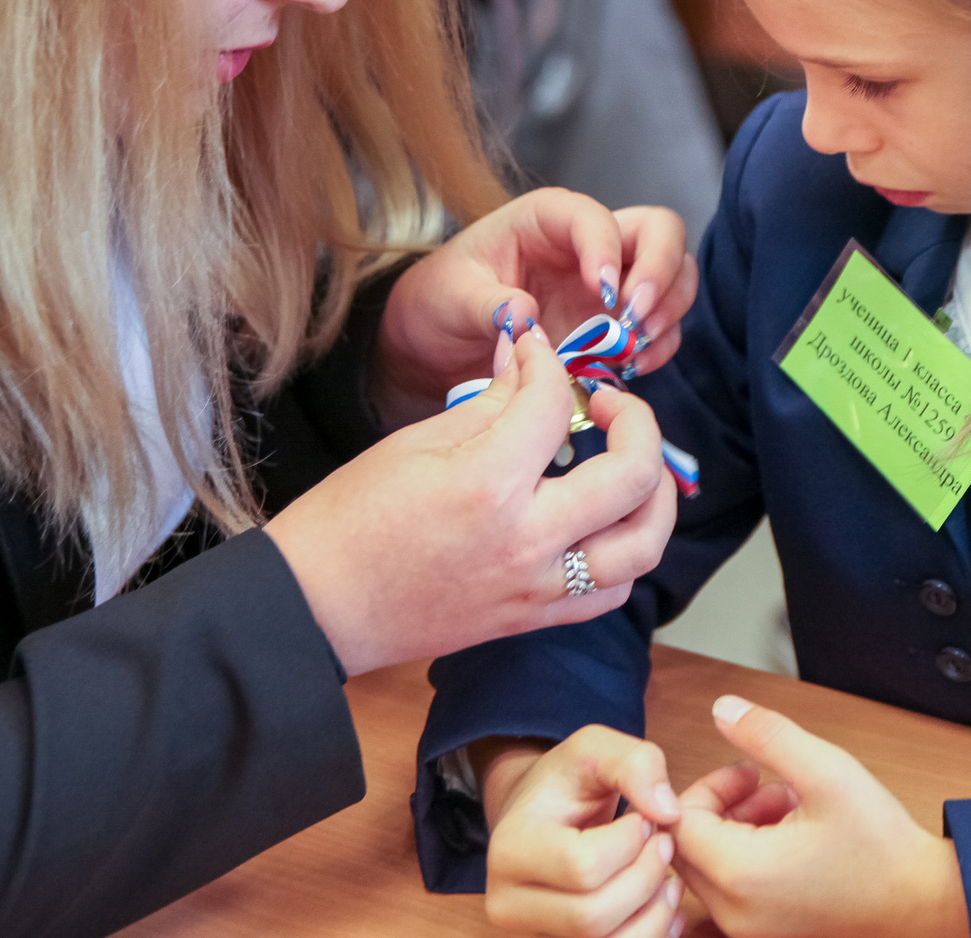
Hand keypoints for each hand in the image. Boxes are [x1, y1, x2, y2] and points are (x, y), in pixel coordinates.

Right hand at [266, 326, 676, 674]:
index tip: (533, 351)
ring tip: (629, 461)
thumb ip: (490, 403)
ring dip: (653, 494)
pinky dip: (626, 550)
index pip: (553, 404)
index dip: (547, 362)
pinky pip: (613, 591)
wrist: (317, 608)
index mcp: (487, 485)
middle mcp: (527, 541)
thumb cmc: (350, 520)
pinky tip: (605, 518)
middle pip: (633, 476)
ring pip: (643, 544)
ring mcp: (536, 588)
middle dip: (638, 421)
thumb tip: (531, 363)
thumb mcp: (415, 443)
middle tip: (610, 402)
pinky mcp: (533, 618)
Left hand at [377, 190, 697, 424]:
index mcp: (548, 218)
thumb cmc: (441, 300)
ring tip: (636, 347)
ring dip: (667, 312)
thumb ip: (487, 303)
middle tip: (636, 317)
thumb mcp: (451, 296)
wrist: (436, 343)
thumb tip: (525, 316)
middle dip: (661, 272)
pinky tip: (631, 367)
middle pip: (661, 232)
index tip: (603, 294)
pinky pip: (662, 328)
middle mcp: (590, 244)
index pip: (596, 218)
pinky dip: (660, 347)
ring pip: (675, 277)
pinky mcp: (617, 326)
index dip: (607, 251)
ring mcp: (611, 285)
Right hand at [483, 727, 685, 937]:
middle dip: (645, 880)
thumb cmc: (567, 782)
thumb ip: (635, 764)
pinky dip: (649, 937)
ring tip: (668, 878)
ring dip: (653, 916)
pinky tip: (661, 906)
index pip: (582, 866)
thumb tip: (669, 812)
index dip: (630, 843)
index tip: (644, 819)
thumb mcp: (595, 748)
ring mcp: (533, 934)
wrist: (541, 814)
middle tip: (664, 846)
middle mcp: (508, 902)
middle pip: (591, 916)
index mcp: (511, 848)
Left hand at [671, 696, 968, 937]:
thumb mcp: (826, 770)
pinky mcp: (768, 936)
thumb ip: (767, 734)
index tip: (752, 771)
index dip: (710, 786)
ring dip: (737, 832)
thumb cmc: (882, 846)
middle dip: (722, 808)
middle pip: (687, 850)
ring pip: (710, 872)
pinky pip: (733, 895)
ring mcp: (751, 932)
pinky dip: (750, 861)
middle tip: (768, 787)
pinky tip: (794, 840)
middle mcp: (736, 913)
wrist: (925, 903)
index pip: (680, 822)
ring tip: (789, 809)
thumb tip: (721, 709)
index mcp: (741, 875)